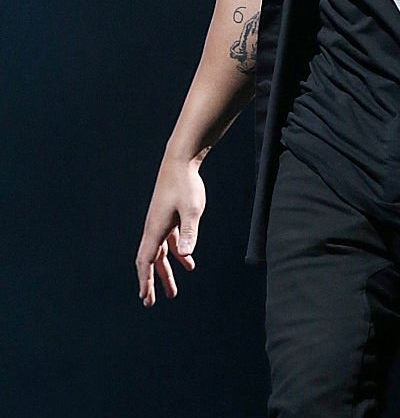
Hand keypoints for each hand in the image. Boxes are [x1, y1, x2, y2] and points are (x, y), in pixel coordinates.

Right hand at [135, 160, 205, 306]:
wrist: (181, 160)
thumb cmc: (186, 184)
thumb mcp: (191, 209)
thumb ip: (188, 232)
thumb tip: (185, 255)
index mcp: (155, 229)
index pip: (146, 261)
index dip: (145, 280)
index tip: (145, 298)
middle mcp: (154, 227)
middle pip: (150, 261)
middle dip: (151, 282)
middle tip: (151, 302)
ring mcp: (161, 221)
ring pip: (160, 253)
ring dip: (165, 272)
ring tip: (173, 291)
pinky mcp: (168, 215)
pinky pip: (169, 241)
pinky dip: (176, 254)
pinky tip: (188, 262)